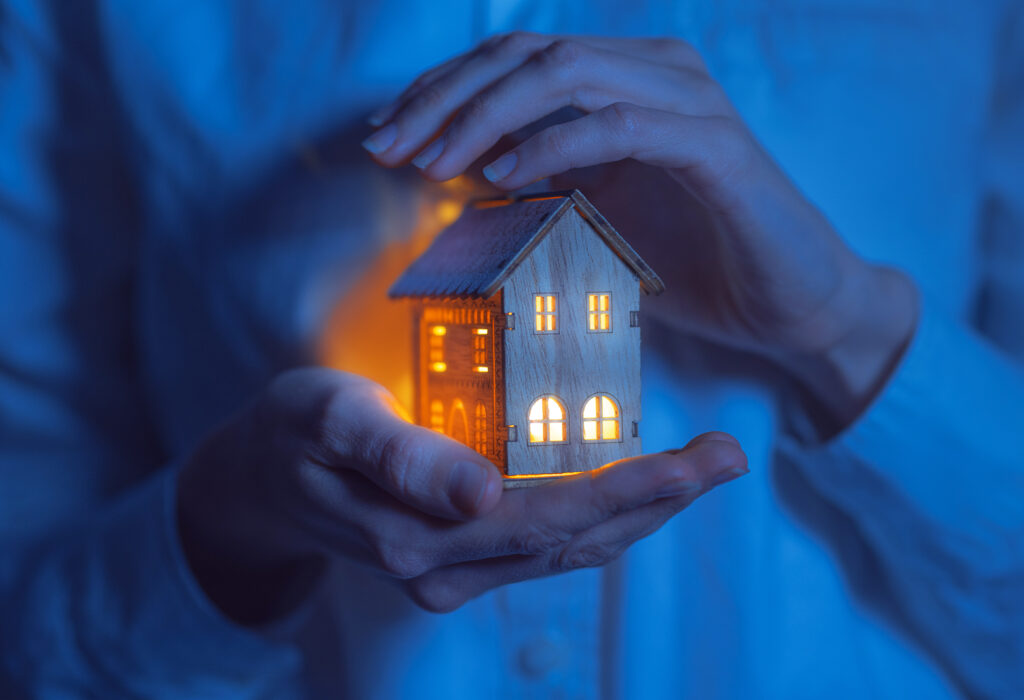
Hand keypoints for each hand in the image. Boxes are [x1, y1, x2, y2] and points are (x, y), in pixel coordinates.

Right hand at [177, 368, 746, 621]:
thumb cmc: (293, 430)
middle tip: (728, 456)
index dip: (633, 490)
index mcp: (419, 534)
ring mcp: (453, 574)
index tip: (700, 461)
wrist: (259, 479)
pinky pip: (546, 546)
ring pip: (570, 550)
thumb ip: (401, 456)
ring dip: (643, 511)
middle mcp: (445, 568)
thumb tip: (482, 495)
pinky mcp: (458, 563)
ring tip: (704, 469)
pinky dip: (601, 519)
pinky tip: (637, 490)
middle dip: (661, 499)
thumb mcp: (331, 418)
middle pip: (576, 540)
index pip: (551, 518)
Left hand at [363, 33, 918, 427]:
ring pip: (565, 75)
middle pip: (526, 55)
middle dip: (444, 99)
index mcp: (623, 83)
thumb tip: (462, 185)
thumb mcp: (599, 221)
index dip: (442, 92)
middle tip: (388, 148)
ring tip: (432, 164)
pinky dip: (554, 148)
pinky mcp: (715, 146)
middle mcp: (654, 72)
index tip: (387, 138)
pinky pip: (619, 127)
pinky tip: (503, 178)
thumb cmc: (696, 264)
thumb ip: (543, 192)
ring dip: (485, 116)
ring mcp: (688, 102)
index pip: (514, 62)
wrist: (793, 305)